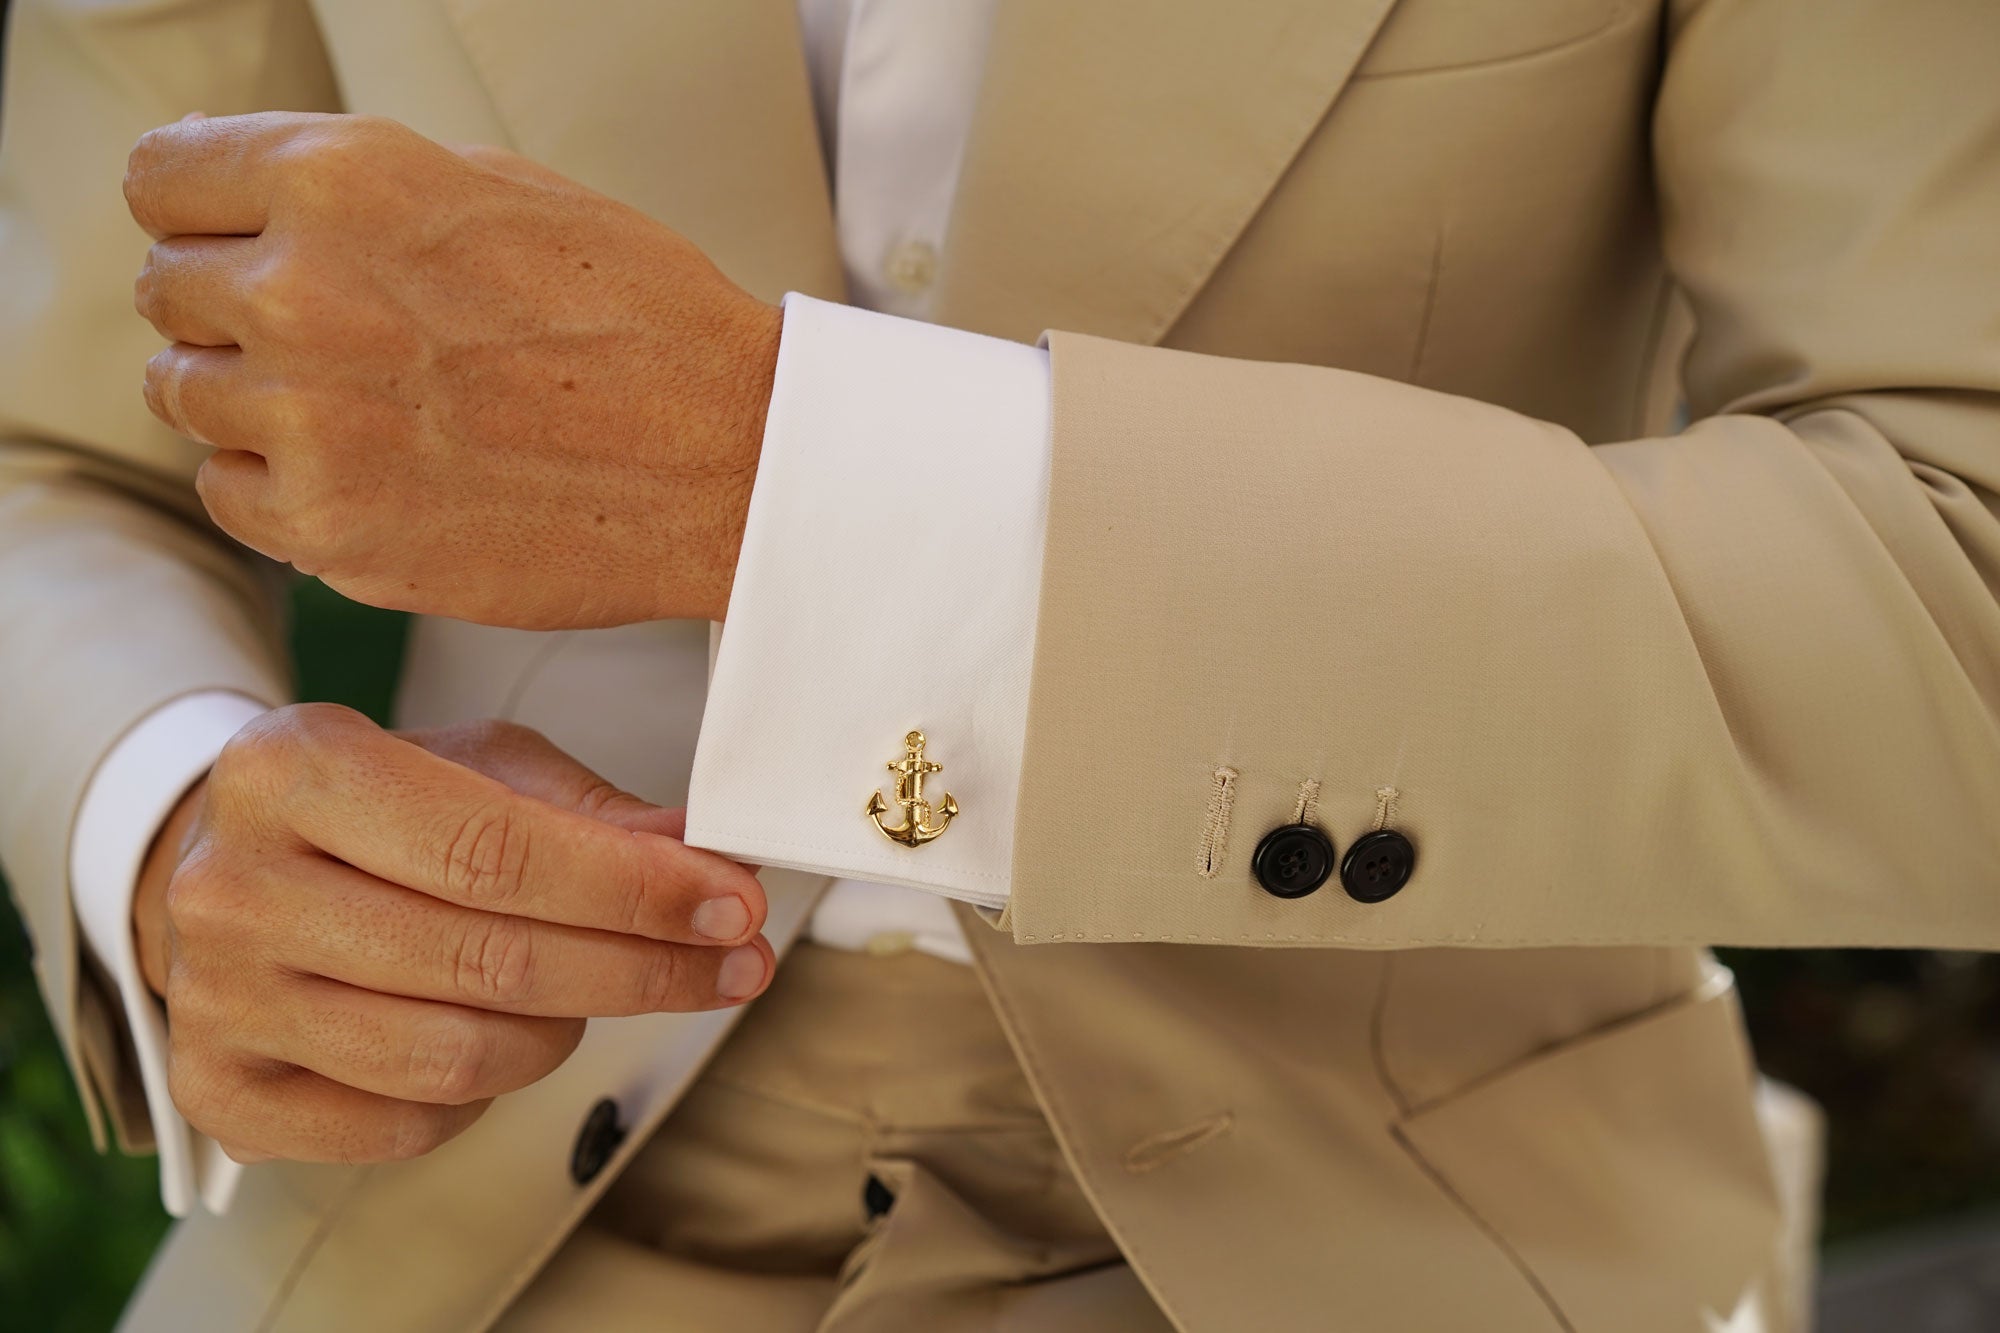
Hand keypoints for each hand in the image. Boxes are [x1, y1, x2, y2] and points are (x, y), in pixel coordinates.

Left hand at [125, 112, 780, 628]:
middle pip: (171, 291)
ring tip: (368, 406)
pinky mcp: (332, 531)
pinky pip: (230, 495)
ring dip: (255, 398)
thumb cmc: (642, 320)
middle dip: (237, 305)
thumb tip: (242, 193)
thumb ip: (354, 186)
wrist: (730, 460)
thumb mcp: (500, 190)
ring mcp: (310, 423)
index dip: (204, 208)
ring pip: (188, 397)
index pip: (163, 179)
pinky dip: (282, 485)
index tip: (237, 237)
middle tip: (340, 335)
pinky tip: (374, 469)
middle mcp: (305, 296)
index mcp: (344, 182)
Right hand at [131, 706, 772, 1164]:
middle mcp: (235, 886)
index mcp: (292, 769)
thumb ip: (588, 813)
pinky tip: (505, 1036)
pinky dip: (484, 1093)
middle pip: (487, 960)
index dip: (633, 889)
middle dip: (641, 968)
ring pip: (456, 1057)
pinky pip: (407, 1124)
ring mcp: (218, 1000)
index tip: (734, 905)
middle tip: (735, 964)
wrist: (227, 870)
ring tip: (604, 988)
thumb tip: (705, 860)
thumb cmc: (374, 810)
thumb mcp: (475, 766)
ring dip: (567, 1031)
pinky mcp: (223, 1094)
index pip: (494, 850)